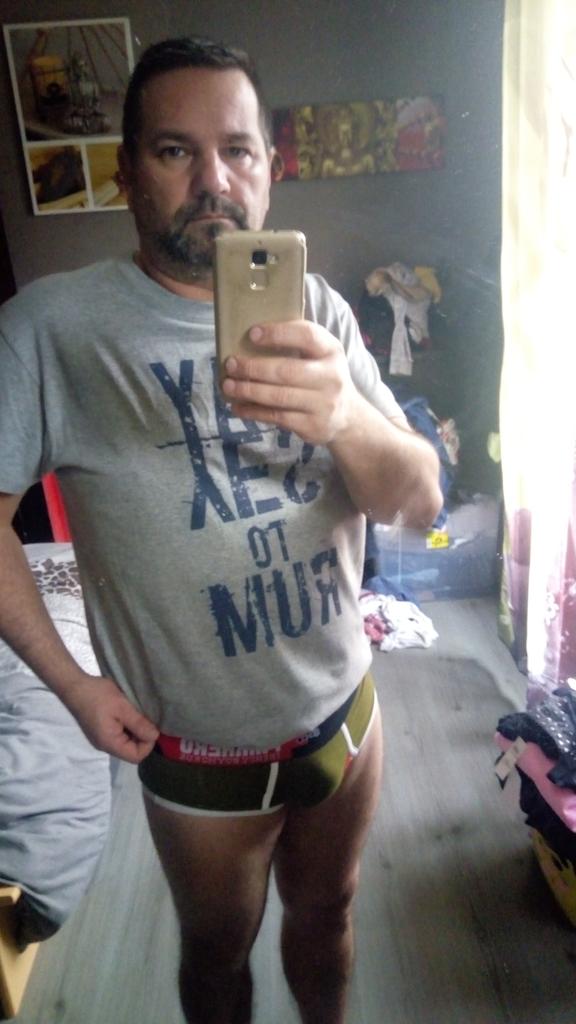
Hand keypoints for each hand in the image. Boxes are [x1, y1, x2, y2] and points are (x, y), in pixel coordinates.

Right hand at [61, 673, 158, 763]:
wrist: (74, 686)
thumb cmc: (98, 695)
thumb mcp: (122, 707)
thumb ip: (139, 724)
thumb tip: (155, 736)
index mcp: (109, 743)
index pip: (135, 757)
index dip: (148, 744)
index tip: (151, 726)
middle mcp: (105, 745)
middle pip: (130, 751)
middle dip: (142, 736)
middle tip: (147, 718)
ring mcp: (101, 738)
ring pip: (125, 742)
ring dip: (135, 730)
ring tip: (138, 714)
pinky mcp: (100, 731)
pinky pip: (118, 735)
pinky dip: (127, 727)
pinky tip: (128, 713)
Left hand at [221, 321, 361, 444]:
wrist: (348, 417)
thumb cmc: (323, 377)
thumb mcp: (321, 355)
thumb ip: (298, 343)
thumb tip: (252, 337)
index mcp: (332, 351)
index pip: (307, 336)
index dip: (279, 333)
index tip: (253, 334)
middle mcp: (331, 377)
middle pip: (286, 371)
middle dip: (253, 368)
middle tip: (231, 364)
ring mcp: (323, 405)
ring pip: (278, 397)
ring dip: (248, 391)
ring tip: (228, 386)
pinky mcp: (313, 426)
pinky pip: (277, 417)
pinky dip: (253, 412)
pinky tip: (238, 407)